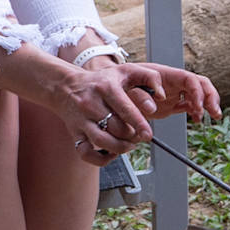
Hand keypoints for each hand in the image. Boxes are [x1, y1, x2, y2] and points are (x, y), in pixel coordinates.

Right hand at [6, 43, 149, 157]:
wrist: (67, 87)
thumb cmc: (102, 81)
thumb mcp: (126, 70)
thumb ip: (149, 77)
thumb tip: (162, 95)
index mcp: (106, 87)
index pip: (124, 108)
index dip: (139, 124)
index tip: (148, 134)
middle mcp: (91, 104)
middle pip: (116, 127)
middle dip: (132, 136)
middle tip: (139, 136)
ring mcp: (82, 120)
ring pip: (102, 141)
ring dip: (120, 148)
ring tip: (129, 145)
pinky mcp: (75, 133)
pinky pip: (85, 153)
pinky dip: (100, 159)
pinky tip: (111, 153)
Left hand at [108, 61, 223, 126]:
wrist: (113, 94)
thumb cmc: (118, 88)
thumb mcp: (127, 90)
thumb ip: (142, 94)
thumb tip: (159, 100)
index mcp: (165, 74)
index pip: (189, 79)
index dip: (196, 91)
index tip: (195, 106)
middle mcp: (173, 81)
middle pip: (200, 84)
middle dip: (210, 97)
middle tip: (212, 112)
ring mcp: (175, 92)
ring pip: (200, 94)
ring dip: (208, 104)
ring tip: (211, 116)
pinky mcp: (174, 103)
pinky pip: (191, 105)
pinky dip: (198, 111)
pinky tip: (197, 120)